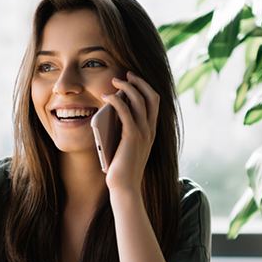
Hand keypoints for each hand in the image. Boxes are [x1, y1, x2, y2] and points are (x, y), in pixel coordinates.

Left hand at [101, 71, 159, 193]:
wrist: (125, 187)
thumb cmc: (122, 169)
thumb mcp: (125, 146)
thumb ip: (124, 130)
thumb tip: (112, 112)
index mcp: (151, 131)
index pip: (155, 102)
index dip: (145, 87)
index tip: (133, 79)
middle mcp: (151, 130)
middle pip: (151, 96)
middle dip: (139, 81)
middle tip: (125, 74)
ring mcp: (144, 132)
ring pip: (139, 99)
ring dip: (127, 86)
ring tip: (114, 81)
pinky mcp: (132, 136)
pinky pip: (125, 110)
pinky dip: (116, 99)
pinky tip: (106, 96)